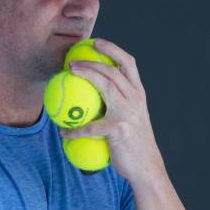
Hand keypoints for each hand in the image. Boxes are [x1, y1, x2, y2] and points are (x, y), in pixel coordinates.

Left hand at [60, 37, 164, 184]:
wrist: (146, 167)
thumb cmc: (133, 145)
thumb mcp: (132, 120)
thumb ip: (119, 106)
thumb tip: (92, 98)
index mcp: (138, 94)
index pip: (128, 63)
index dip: (113, 49)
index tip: (96, 42)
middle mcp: (136, 99)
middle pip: (113, 70)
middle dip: (93, 60)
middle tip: (72, 60)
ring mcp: (129, 113)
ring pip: (106, 85)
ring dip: (85, 75)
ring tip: (68, 74)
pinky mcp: (119, 129)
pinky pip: (91, 126)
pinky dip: (75, 130)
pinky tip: (63, 133)